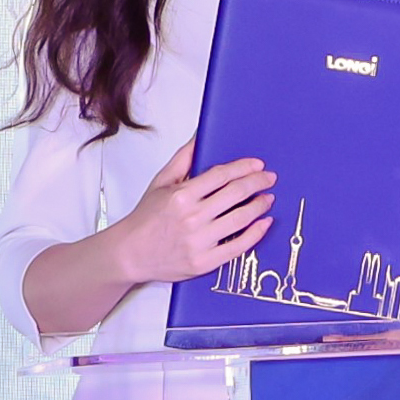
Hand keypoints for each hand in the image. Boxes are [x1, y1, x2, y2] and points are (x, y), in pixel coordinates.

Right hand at [115, 141, 274, 284]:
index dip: (243, 168)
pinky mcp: (204, 262)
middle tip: (269, 178)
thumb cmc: (145, 219)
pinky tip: (264, 223)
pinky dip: (256, 234)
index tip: (257, 165)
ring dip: (260, 206)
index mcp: (181, 196)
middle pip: (235, 194)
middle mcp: (192, 218)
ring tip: (268, 198)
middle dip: (257, 183)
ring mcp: (199, 242)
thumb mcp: (160, 182)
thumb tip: (200, 137)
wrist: (130, 254)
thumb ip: (183, 159)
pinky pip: (238, 247)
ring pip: (240, 218)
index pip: (221, 175)